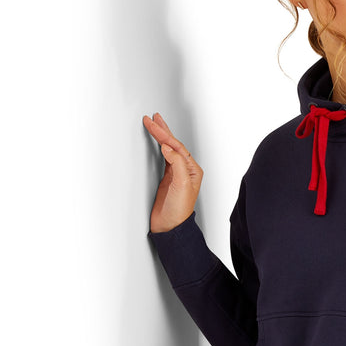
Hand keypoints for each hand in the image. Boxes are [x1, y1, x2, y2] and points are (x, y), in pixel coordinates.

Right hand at [143, 112, 202, 232]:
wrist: (170, 226)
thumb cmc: (178, 210)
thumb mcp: (181, 185)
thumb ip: (176, 164)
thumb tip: (168, 147)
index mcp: (192, 169)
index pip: (177, 146)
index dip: (164, 134)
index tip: (152, 124)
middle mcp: (186, 170)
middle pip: (173, 145)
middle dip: (163, 131)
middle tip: (152, 119)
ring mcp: (176, 174)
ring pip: (168, 150)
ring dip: (161, 137)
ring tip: (154, 125)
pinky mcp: (167, 179)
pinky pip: (163, 158)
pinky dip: (159, 148)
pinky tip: (157, 143)